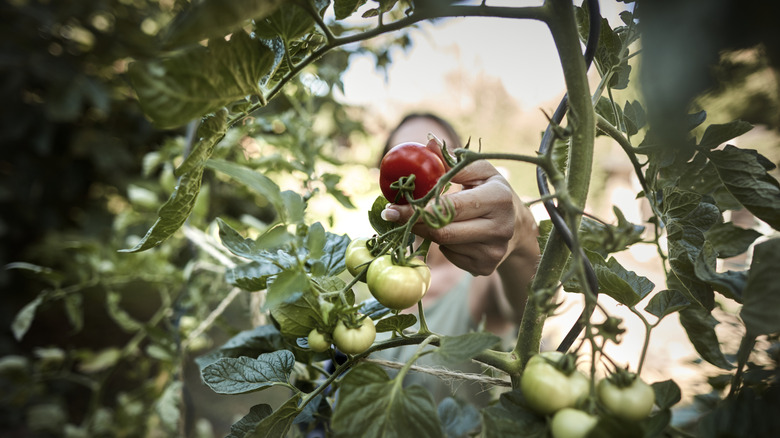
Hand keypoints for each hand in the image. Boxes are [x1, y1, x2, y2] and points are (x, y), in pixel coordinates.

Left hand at [381, 141, 538, 276]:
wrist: (517, 226)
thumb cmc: (490, 190)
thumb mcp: (479, 171)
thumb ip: (452, 161)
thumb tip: (427, 144)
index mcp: (499, 198)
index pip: (450, 207)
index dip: (418, 208)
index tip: (392, 208)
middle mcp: (500, 228)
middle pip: (443, 231)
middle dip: (415, 222)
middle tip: (393, 215)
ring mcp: (494, 251)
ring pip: (444, 245)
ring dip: (430, 231)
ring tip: (431, 218)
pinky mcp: (486, 267)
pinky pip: (451, 257)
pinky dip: (443, 245)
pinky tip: (454, 233)